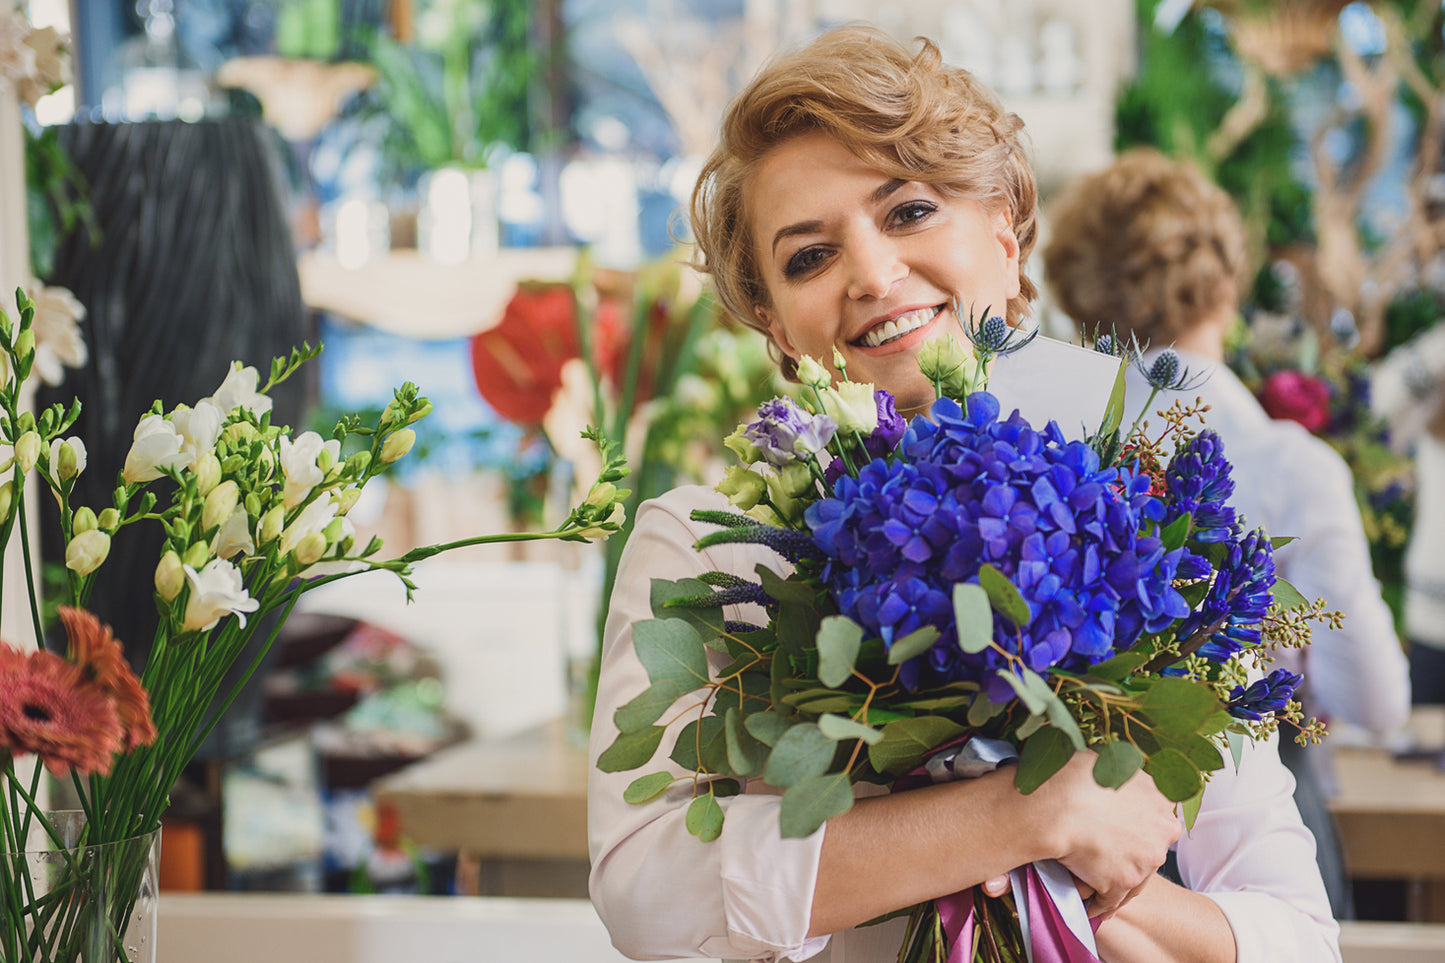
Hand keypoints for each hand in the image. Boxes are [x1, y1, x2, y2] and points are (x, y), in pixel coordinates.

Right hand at [1034, 753, 1179, 917]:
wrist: (1054, 805)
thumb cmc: (1071, 777)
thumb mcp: (1103, 758)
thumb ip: (1118, 771)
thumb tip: (1110, 771)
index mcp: (1160, 795)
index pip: (1156, 817)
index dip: (1136, 824)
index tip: (1120, 829)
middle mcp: (1163, 828)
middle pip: (1150, 848)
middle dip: (1131, 853)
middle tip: (1106, 855)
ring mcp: (1146, 857)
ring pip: (1134, 876)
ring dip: (1116, 881)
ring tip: (1094, 886)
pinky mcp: (1125, 881)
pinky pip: (1113, 899)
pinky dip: (1101, 904)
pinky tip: (1089, 905)